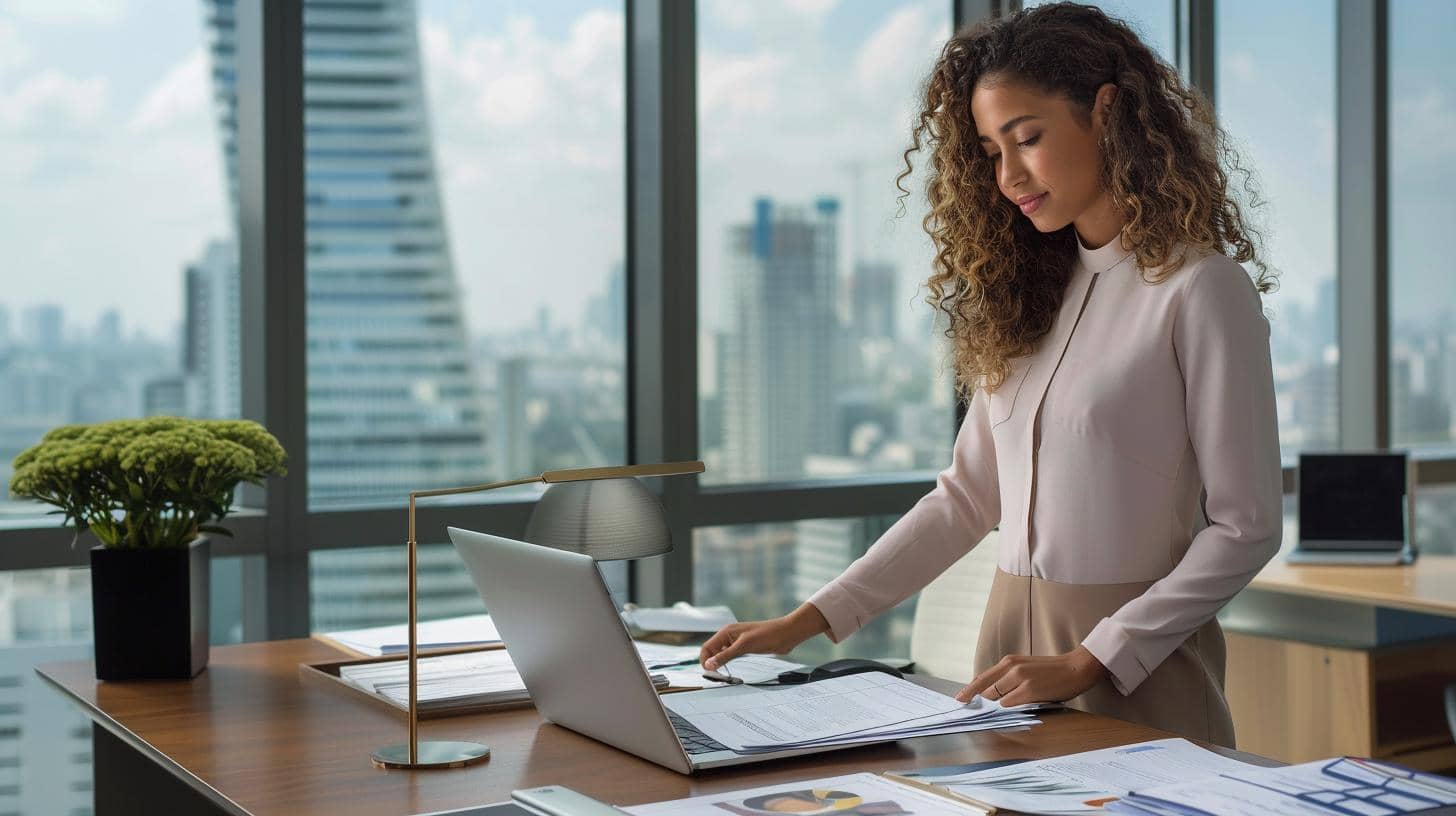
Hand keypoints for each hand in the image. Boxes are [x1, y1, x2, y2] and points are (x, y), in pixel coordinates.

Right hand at [699, 603, 829, 669]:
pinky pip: (730, 655)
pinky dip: (727, 663)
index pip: (707, 647)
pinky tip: (729, 670)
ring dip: (718, 664)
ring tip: (720, 676)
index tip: (708, 674)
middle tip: (714, 677)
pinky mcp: (745, 647)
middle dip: (710, 663)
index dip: (704, 660)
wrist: (786, 634)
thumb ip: (725, 656)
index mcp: (726, 632)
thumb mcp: (744, 646)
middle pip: (712, 651)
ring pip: (721, 654)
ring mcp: (737, 641)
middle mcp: (729, 635)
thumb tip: (708, 665)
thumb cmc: (767, 635)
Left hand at [955, 646, 1108, 706]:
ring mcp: (1020, 678)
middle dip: (973, 700)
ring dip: (990, 708)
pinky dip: (1005, 710)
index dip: (969, 690)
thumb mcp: (1027, 669)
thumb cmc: (1053, 671)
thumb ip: (1010, 679)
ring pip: (995, 697)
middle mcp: (1011, 667)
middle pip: (983, 687)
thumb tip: (994, 696)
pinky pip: (1009, 703)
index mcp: (1009, 662)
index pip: (982, 678)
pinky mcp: (1029, 689)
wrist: (1077, 667)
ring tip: (983, 716)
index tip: (959, 699)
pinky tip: (1003, 715)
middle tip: (963, 709)